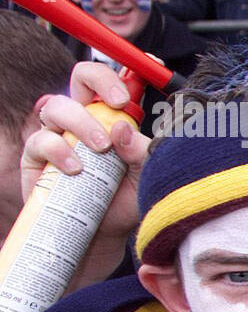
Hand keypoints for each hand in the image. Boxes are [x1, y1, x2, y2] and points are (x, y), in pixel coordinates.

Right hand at [22, 62, 151, 288]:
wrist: (105, 236)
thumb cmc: (127, 200)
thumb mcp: (146, 175)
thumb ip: (141, 150)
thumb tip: (122, 128)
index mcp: (112, 117)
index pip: (109, 82)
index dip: (117, 74)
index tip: (131, 87)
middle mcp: (83, 120)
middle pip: (80, 79)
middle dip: (99, 82)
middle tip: (119, 104)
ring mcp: (58, 136)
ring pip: (58, 107)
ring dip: (81, 122)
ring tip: (101, 149)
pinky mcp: (38, 159)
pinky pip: (40, 142)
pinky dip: (59, 151)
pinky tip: (76, 169)